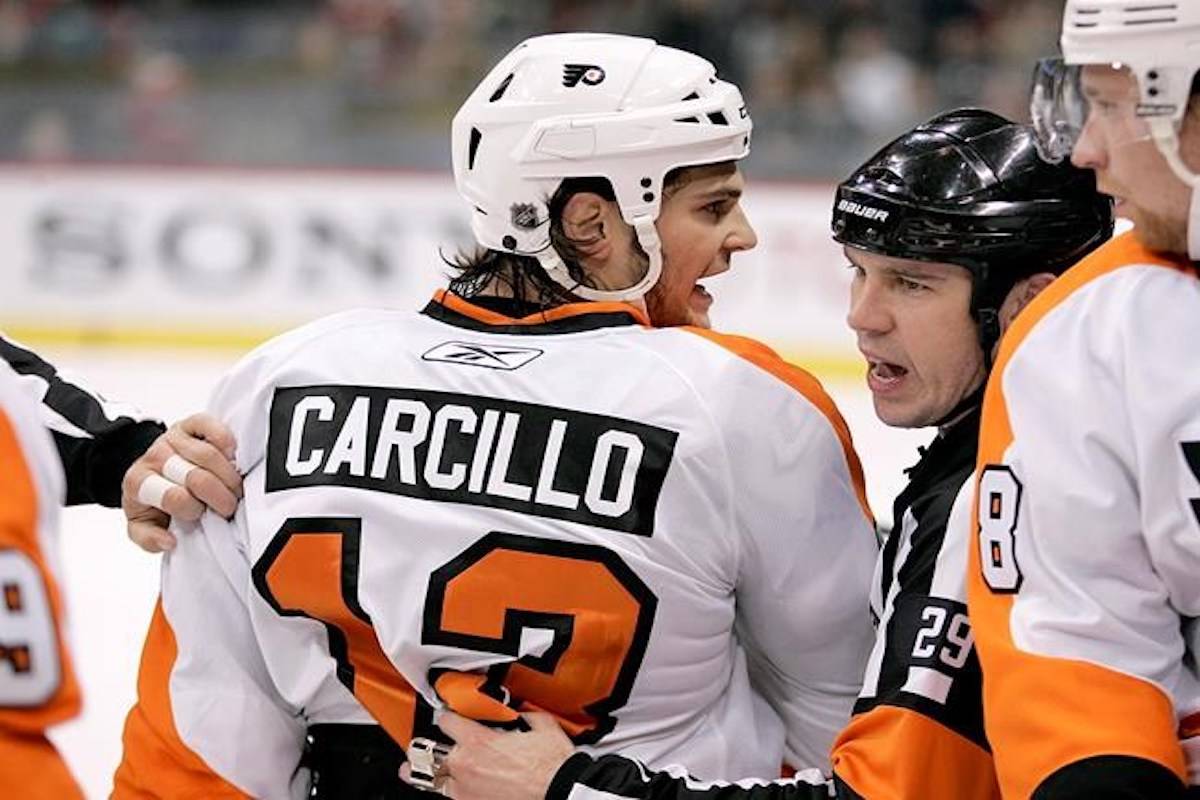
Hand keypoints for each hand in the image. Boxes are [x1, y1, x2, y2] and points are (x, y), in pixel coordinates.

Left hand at [121, 413, 241, 551]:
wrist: (149, 467)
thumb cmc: (151, 497)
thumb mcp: (141, 524)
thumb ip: (148, 539)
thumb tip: (168, 541)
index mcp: (138, 483)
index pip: (176, 498)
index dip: (196, 510)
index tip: (205, 516)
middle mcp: (155, 457)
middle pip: (197, 477)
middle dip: (220, 497)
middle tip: (228, 507)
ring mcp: (173, 438)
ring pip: (210, 455)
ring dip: (230, 477)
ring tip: (235, 488)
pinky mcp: (190, 424)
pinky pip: (209, 425)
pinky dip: (225, 439)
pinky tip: (231, 454)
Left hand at [400, 711, 573, 799]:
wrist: (560, 790)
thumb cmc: (551, 763)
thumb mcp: (539, 725)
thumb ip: (522, 715)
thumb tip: (518, 712)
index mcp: (478, 740)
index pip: (446, 721)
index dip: (445, 715)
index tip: (446, 715)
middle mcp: (465, 765)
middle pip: (427, 752)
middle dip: (423, 747)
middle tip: (419, 745)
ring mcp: (466, 790)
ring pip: (431, 779)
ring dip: (422, 772)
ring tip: (409, 769)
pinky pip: (451, 796)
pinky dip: (448, 789)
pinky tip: (445, 786)